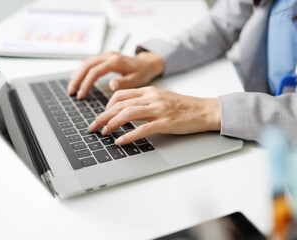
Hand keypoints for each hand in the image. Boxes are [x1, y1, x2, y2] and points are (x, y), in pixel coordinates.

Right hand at [67, 51, 163, 98]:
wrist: (146, 63)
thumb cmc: (142, 72)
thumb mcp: (136, 80)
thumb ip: (123, 82)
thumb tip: (112, 85)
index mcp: (115, 61)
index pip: (95, 72)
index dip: (86, 84)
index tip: (81, 95)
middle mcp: (108, 56)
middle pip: (86, 65)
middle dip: (77, 79)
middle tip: (71, 92)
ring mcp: (105, 55)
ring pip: (86, 63)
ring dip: (77, 75)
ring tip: (71, 88)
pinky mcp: (104, 57)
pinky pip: (89, 63)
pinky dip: (81, 71)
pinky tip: (77, 79)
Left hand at [87, 86, 221, 144]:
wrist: (204, 110)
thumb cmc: (183, 106)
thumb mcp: (161, 98)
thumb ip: (144, 101)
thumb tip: (125, 110)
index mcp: (149, 90)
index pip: (120, 94)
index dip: (107, 106)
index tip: (101, 115)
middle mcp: (151, 97)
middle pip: (119, 104)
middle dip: (102, 116)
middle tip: (92, 126)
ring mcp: (158, 109)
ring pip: (127, 114)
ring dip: (111, 124)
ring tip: (103, 133)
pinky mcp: (165, 123)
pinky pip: (142, 129)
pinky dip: (129, 135)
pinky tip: (120, 141)